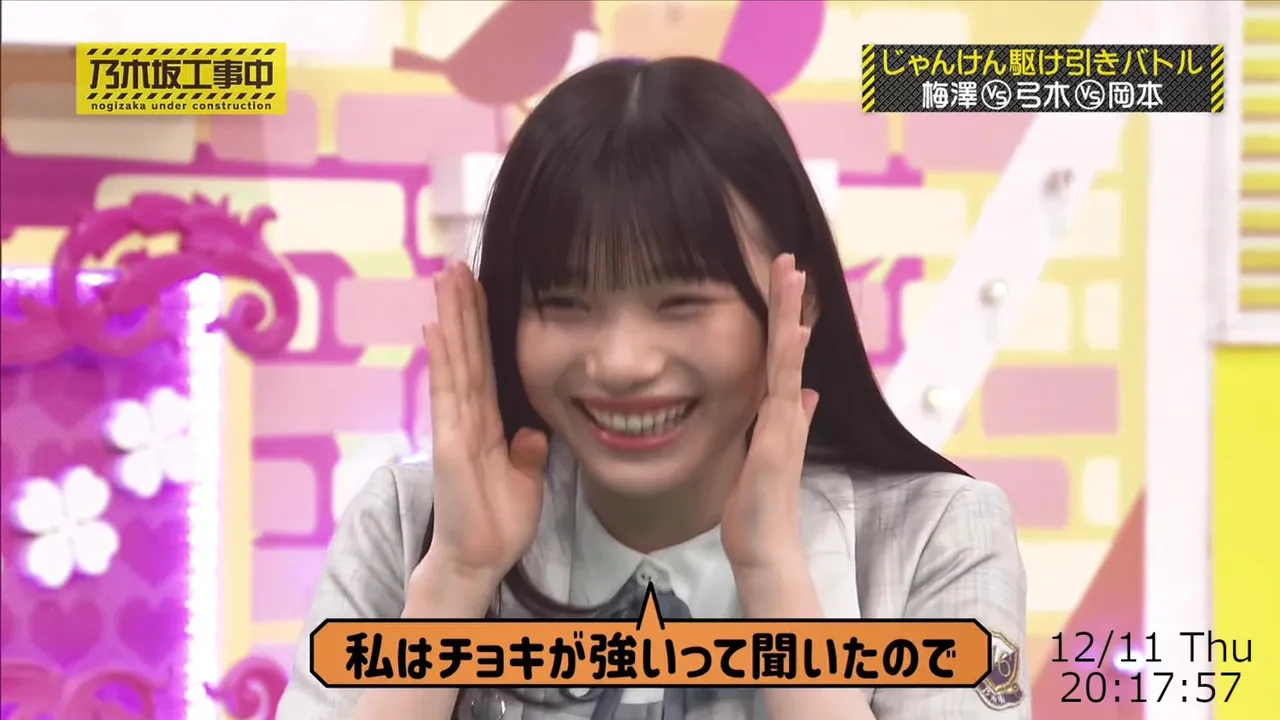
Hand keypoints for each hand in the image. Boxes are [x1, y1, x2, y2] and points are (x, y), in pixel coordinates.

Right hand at [415, 263, 548, 592]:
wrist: (480, 559)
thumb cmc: (500, 521)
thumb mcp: (526, 478)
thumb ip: (527, 451)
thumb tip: (534, 433)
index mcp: (486, 422)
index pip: (483, 363)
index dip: (480, 325)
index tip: (478, 287)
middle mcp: (465, 416)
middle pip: (465, 351)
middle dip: (461, 308)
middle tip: (455, 264)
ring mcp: (454, 426)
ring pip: (454, 361)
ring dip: (450, 319)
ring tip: (445, 279)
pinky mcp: (450, 442)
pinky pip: (447, 393)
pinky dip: (443, 359)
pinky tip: (436, 328)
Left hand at [720, 254, 818, 573]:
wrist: (764, 543)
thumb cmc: (760, 501)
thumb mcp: (769, 450)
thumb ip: (792, 420)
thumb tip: (809, 392)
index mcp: (780, 409)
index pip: (780, 352)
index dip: (782, 314)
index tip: (782, 276)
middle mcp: (787, 410)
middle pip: (787, 346)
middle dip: (787, 302)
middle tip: (788, 258)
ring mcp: (785, 423)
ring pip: (788, 362)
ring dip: (791, 319)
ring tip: (794, 279)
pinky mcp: (777, 441)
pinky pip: (783, 395)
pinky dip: (790, 363)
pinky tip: (792, 335)